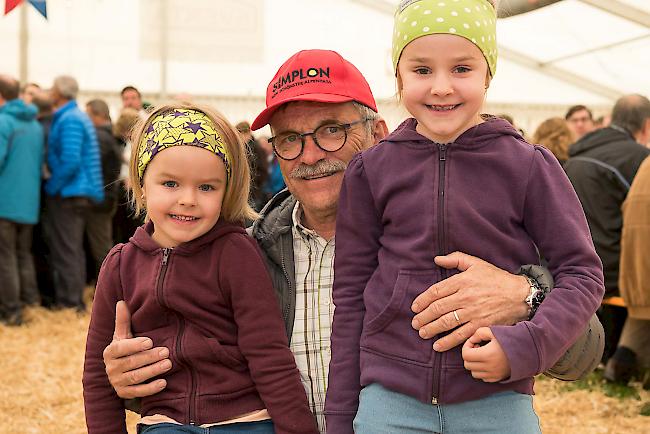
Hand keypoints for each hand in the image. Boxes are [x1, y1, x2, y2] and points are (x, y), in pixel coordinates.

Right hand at [103, 301, 171, 398]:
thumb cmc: (125, 349)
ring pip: (136, 377)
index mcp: (110, 352)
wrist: (120, 374)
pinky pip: (138, 392)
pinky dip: (150, 388)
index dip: (134, 345)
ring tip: (168, 363)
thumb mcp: (123, 336)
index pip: (120, 348)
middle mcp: (111, 368)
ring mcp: (117, 382)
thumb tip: (122, 302)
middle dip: (149, 357)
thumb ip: (123, 321)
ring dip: (153, 370)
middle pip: (131, 363)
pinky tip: (163, 382)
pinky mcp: (124, 394)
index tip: (149, 341)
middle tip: (166, 351)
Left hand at [411, 251, 529, 351]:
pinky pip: (461, 335)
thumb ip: (456, 259)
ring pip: (446, 323)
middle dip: (423, 317)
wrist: (520, 295)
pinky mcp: (481, 326)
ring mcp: (473, 313)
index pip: (436, 291)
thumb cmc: (496, 278)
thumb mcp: (477, 264)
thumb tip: (437, 259)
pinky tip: (438, 346)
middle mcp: (466, 297)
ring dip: (431, 329)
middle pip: (438, 309)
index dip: (422, 300)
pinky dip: (447, 342)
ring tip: (422, 333)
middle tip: (415, 323)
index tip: (414, 307)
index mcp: (463, 281)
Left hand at [462, 327, 510, 381]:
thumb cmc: (510, 339)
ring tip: (483, 355)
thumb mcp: (493, 331)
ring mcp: (493, 375)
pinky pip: (483, 378)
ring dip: (474, 364)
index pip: (465, 355)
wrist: (527, 350)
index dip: (467, 346)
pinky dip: (482, 371)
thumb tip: (472, 340)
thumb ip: (478, 333)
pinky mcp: (498, 379)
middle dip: (469, 355)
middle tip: (478, 348)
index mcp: (487, 355)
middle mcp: (489, 367)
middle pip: (468, 365)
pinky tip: (488, 362)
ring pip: (474, 373)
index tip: (475, 341)